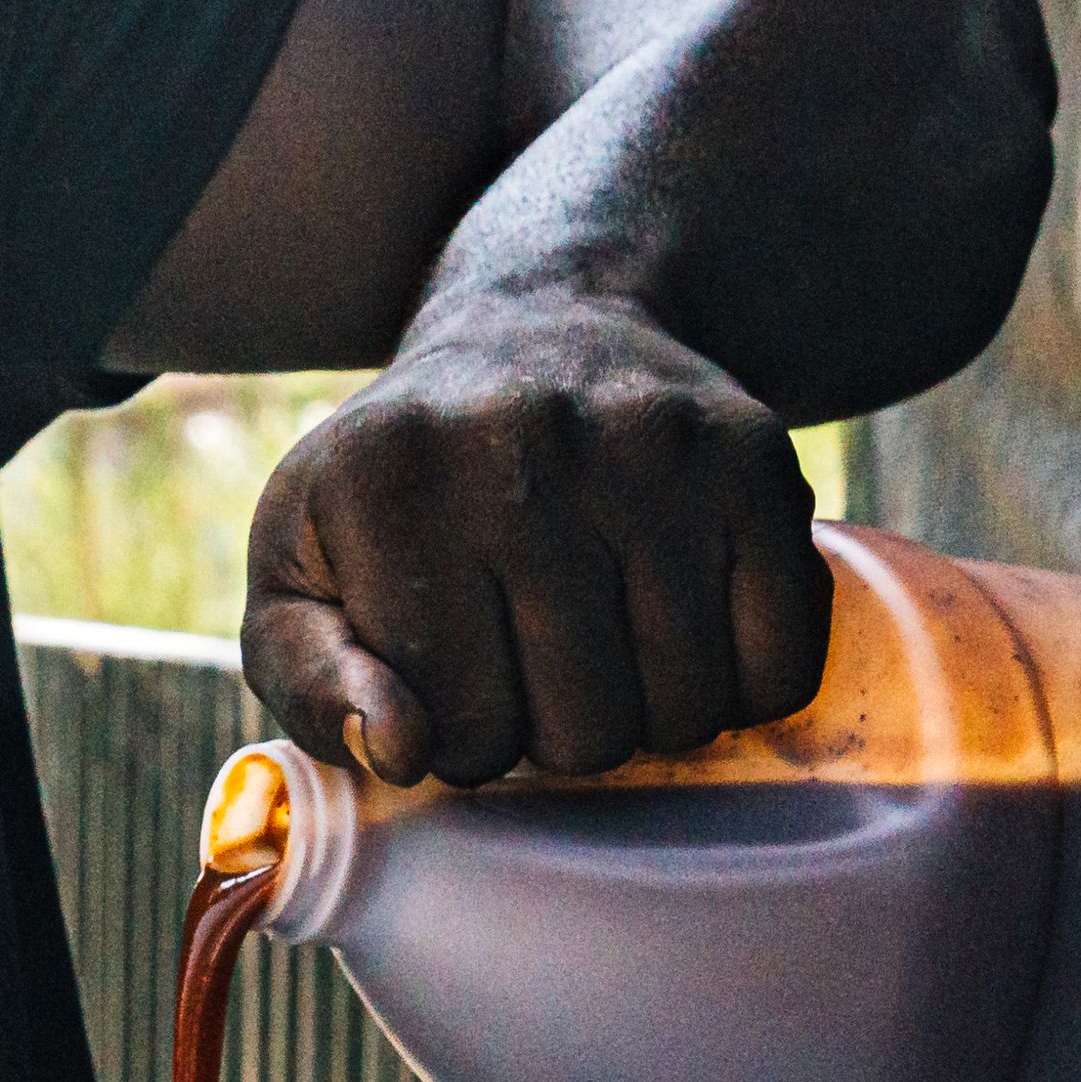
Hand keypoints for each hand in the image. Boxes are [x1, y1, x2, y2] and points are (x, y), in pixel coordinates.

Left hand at [240, 287, 829, 785]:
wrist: (537, 329)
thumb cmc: (401, 489)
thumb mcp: (299, 574)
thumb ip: (310, 685)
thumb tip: (401, 751)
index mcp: (388, 484)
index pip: (455, 729)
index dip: (457, 737)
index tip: (453, 674)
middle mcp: (523, 450)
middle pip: (583, 732)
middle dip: (555, 735)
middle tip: (534, 662)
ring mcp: (654, 450)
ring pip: (686, 709)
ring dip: (649, 718)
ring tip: (602, 647)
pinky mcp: (756, 459)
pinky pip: (781, 663)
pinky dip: (744, 689)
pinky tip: (684, 634)